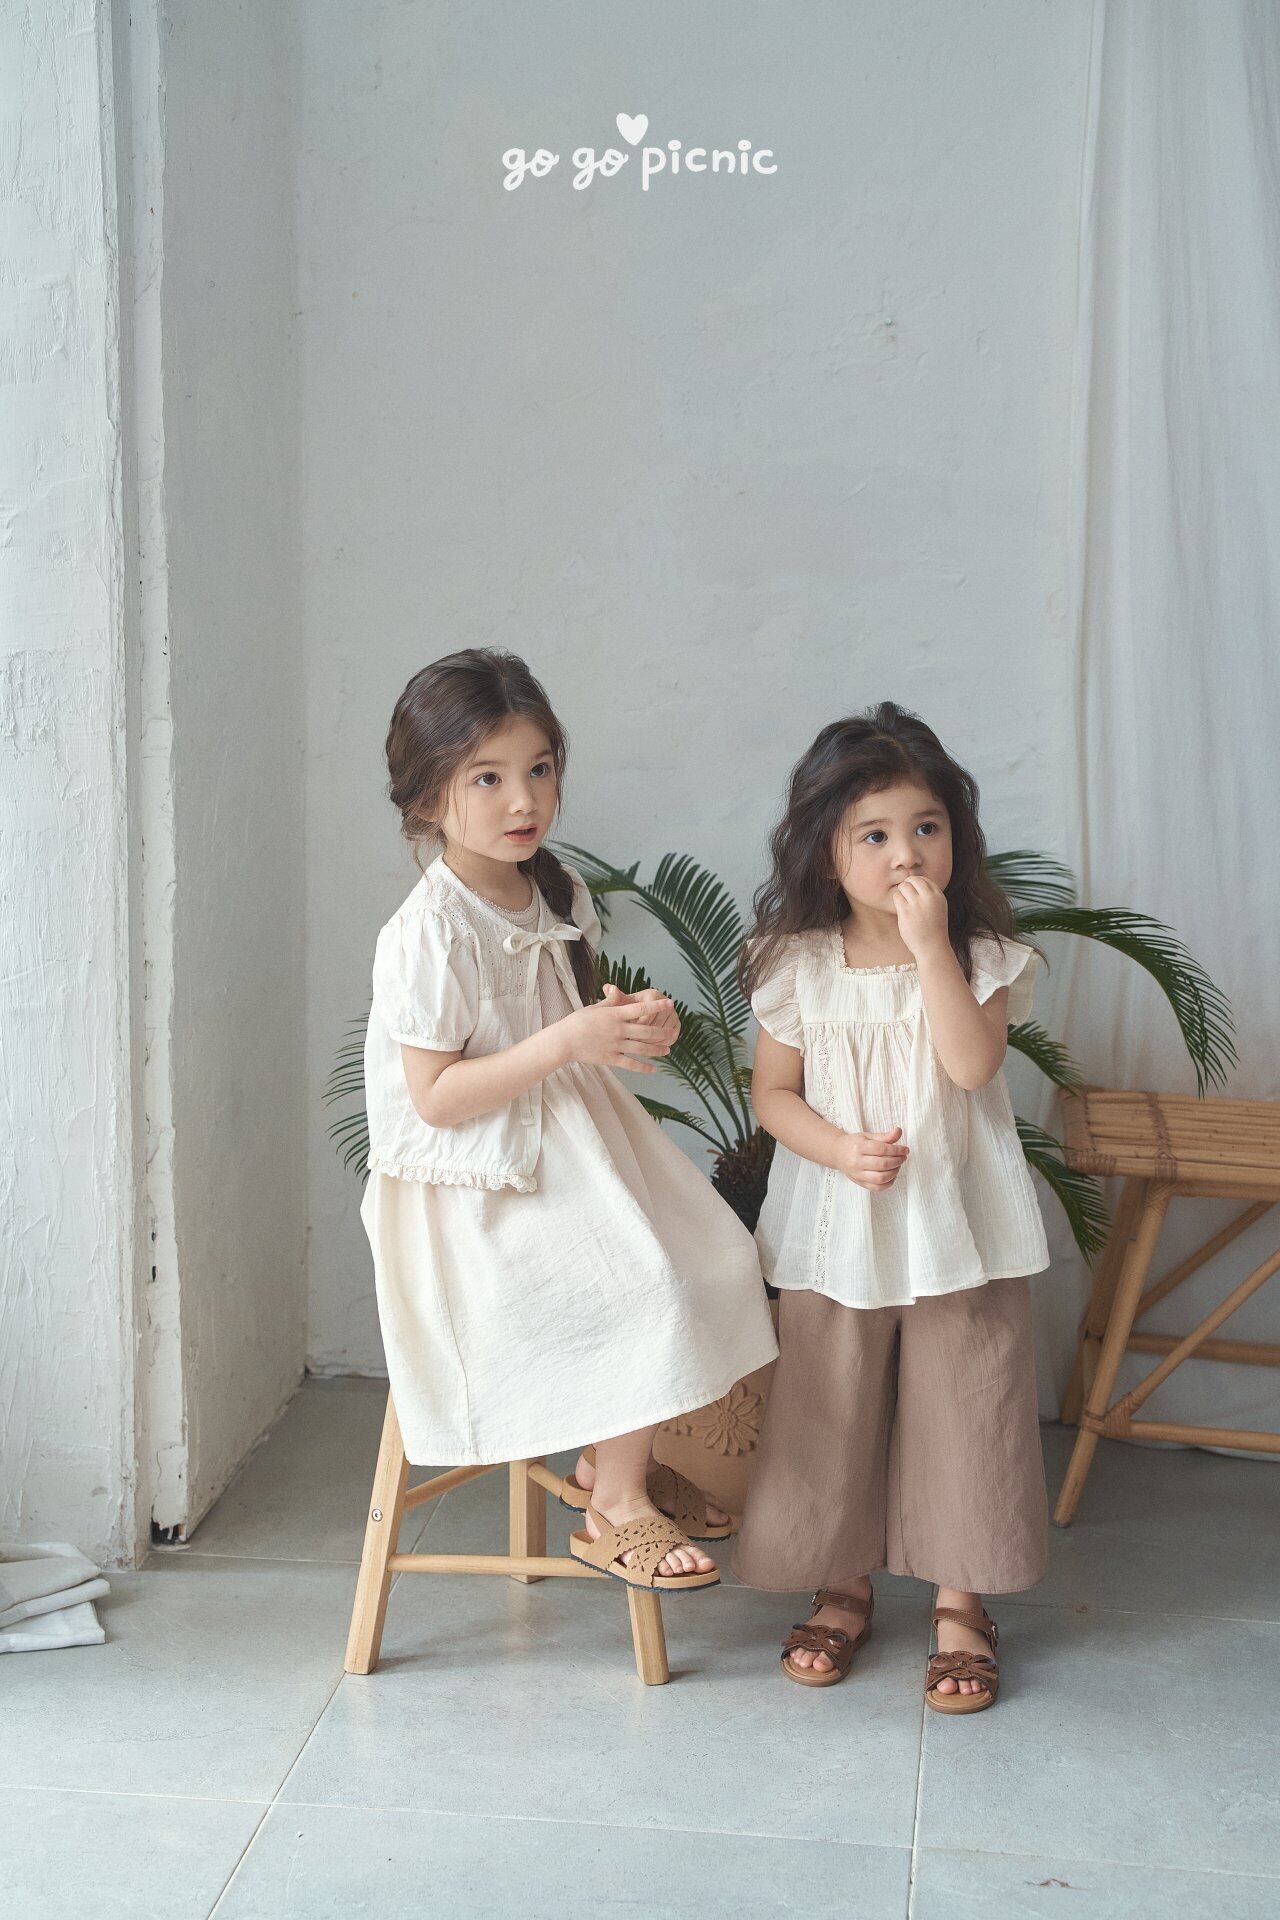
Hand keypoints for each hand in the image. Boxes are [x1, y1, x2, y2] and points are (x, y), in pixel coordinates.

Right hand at [555, 995, 677, 1073]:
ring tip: (668, 1050)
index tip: (670, 1003)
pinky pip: (631, 1064)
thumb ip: (610, 1002)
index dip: (657, 1005)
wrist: (564, 1041)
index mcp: (615, 1014)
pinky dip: (644, 1067)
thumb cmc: (577, 1022)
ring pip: (642, 1048)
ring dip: (657, 1050)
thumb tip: (616, 989)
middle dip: (662, 1032)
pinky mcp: (611, 1058)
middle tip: (673, 1032)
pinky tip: (654, 1069)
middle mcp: (618, 1029)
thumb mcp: (594, 1008)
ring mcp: (616, 1045)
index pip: (641, 1008)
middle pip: (647, 1031)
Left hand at [601, 980, 679, 1046]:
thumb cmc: (625, 1010)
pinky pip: (671, 1038)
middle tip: (632, 1043)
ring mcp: (673, 1014)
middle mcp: (666, 1002)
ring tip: (639, 1048)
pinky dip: (661, 1045)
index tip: (626, 1033)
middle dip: (644, 1036)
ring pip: (664, 1033)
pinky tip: (650, 1050)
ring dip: (652, 1042)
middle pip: (657, 1024)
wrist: (636, 1014)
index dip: (636, 1025)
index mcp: (652, 995)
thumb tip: (608, 987)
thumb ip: (613, 997)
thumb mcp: (618, 1004)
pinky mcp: (676, 1025)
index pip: (646, 1013)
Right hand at [835, 1126, 909, 1190]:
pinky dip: (888, 1183)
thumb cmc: (854, 1144)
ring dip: (895, 1172)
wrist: (837, 1153)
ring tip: (898, 1165)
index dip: (897, 1150)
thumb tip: (899, 1131)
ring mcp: (858, 1174)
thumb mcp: (868, 1136)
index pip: (882, 1149)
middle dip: (898, 1160)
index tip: (905, 1149)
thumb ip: (884, 1136)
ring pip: (881, 1178)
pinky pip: (877, 1187)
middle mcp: (857, 1162)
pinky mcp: (860, 1183)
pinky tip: (892, 1175)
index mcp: (859, 1147)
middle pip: (883, 1164)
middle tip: (903, 1157)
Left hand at [889, 876, 949, 959]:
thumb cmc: (933, 928)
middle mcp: (929, 898)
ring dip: (901, 892)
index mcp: (938, 896)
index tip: (913, 894)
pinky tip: (901, 909)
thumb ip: (929, 895)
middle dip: (907, 885)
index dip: (916, 884)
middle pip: (913, 880)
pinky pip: (897, 897)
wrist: (932, 947)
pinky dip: (897, 900)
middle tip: (906, 896)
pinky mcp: (906, 912)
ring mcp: (917, 905)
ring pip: (903, 886)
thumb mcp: (938, 908)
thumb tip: (913, 882)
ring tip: (903, 903)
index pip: (924, 879)